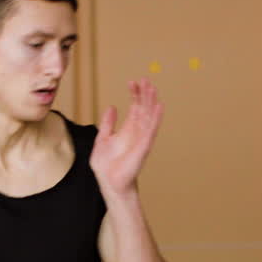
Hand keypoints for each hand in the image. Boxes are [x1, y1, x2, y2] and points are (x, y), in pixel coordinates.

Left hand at [91, 78, 163, 194]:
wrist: (109, 182)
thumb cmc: (106, 166)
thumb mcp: (102, 139)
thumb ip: (108, 124)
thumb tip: (112, 107)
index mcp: (128, 129)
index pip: (135, 107)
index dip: (135, 94)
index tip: (132, 82)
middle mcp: (137, 132)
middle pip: (144, 108)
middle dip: (144, 94)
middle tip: (145, 79)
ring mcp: (142, 138)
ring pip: (149, 116)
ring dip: (151, 101)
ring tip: (152, 87)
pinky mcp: (143, 146)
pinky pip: (151, 129)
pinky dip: (156, 118)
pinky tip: (159, 106)